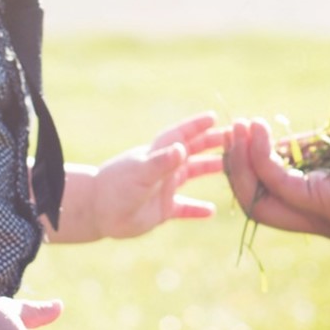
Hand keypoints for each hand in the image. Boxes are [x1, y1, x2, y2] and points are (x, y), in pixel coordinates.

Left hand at [72, 112, 226, 241]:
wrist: (96, 212)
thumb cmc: (116, 188)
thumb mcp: (140, 173)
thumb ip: (161, 162)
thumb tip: (183, 148)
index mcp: (158, 154)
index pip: (182, 135)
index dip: (197, 125)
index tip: (215, 117)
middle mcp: (163, 168)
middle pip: (192, 151)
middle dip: (212, 143)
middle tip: (234, 137)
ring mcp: (163, 188)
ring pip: (192, 174)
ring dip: (209, 169)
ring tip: (232, 168)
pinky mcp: (162, 210)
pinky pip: (185, 208)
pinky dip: (197, 209)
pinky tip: (211, 211)